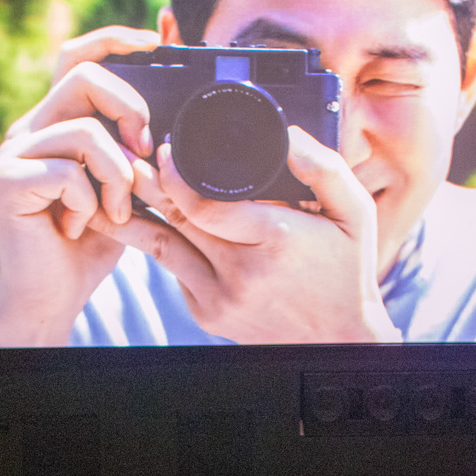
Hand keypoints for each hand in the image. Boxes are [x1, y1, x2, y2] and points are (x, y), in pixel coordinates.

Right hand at [0, 26, 159, 345]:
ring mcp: (13, 153)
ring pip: (83, 131)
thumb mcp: (131, 187)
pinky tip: (81, 226)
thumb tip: (180, 105)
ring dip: (117, 175)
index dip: (114, 39)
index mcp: (58, 121)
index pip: (78, 57)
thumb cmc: (95, 241)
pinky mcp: (5, 182)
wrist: (54, 295)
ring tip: (116, 209)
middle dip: (130, 110)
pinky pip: (66, 173)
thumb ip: (143, 149)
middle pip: (84, 78)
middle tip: (145, 152)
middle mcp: (31, 129)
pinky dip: (89, 204)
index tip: (158, 39)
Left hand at [110, 127, 401, 343]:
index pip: (205, 205)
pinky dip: (169, 246)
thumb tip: (289, 134)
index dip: (176, 175)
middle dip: (148, 184)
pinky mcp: (208, 314)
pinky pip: (177, 272)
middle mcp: (243, 271)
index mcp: (277, 239)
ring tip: (120, 188)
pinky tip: (162, 224)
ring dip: (138, 216)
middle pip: (177, 219)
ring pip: (162, 247)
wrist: (338, 341)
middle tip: (129, 158)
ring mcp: (220, 298)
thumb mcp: (355, 213)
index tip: (167, 151)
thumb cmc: (347, 271)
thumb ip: (325, 169)